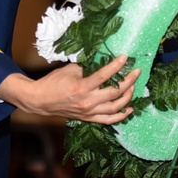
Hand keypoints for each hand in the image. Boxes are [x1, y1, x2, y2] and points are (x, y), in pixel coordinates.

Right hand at [0, 54, 139, 123]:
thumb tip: (103, 60)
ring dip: (128, 97)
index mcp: (82, 87)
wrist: (40, 100)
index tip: (125, 57)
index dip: (117, 66)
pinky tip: (130, 108)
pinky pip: (108, 120)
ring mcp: (89, 112)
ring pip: (115, 107)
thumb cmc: (54, 82)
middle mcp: (87, 102)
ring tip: (133, 86)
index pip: (104, 76)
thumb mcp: (70, 69)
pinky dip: (121, 116)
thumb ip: (88, 67)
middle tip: (136, 72)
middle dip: (129, 81)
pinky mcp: (88, 119)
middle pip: (115, 92)